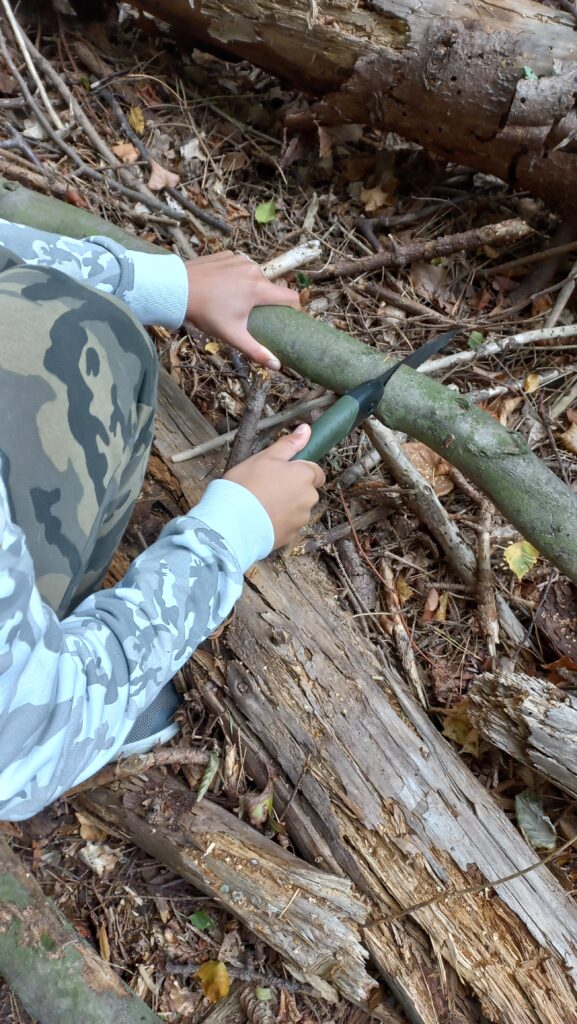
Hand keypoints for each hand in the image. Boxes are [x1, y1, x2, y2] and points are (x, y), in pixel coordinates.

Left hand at [185, 251, 300, 368]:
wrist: (177, 288)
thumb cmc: (205, 313)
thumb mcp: (232, 334)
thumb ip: (256, 350)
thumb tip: (277, 365)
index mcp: (259, 289)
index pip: (290, 297)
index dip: (294, 309)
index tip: (289, 318)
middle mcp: (253, 270)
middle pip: (270, 288)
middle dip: (266, 301)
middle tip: (252, 315)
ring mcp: (240, 259)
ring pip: (255, 276)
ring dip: (251, 287)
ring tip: (234, 300)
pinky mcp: (227, 254)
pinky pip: (240, 266)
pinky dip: (237, 276)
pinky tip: (223, 286)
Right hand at [224, 424, 324, 547]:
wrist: (232, 522)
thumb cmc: (247, 485)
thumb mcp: (265, 457)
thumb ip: (289, 444)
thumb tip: (306, 429)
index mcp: (305, 476)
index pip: (316, 472)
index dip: (300, 471)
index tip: (282, 472)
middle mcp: (309, 498)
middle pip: (306, 491)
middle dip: (292, 489)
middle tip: (266, 487)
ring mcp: (301, 519)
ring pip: (297, 509)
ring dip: (286, 506)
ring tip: (261, 505)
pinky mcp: (291, 536)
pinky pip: (288, 525)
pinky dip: (279, 521)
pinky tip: (261, 519)